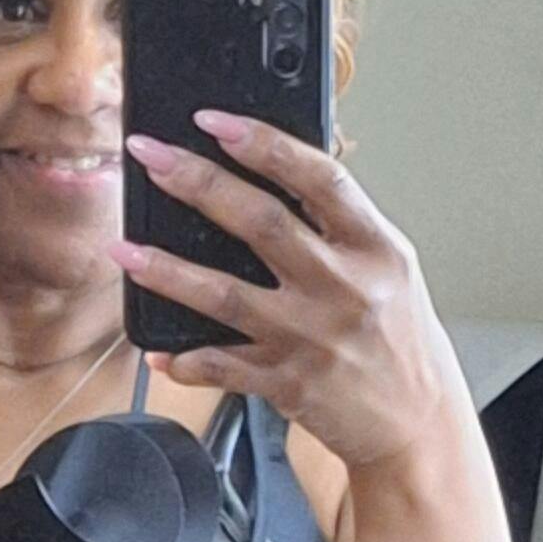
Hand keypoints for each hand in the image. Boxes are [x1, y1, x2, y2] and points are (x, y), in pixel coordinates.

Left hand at [119, 113, 461, 473]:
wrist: (417, 421)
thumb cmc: (400, 337)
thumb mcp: (389, 267)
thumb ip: (339, 225)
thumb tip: (277, 171)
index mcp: (374, 248)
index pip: (318, 179)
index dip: (264, 144)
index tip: (215, 120)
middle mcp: (343, 288)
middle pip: (261, 223)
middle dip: (198, 183)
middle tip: (151, 157)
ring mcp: (312, 339)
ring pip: (226, 296)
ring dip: (168, 271)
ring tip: (125, 250)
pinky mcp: (288, 385)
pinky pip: (224, 367)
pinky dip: (187, 359)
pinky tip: (157, 350)